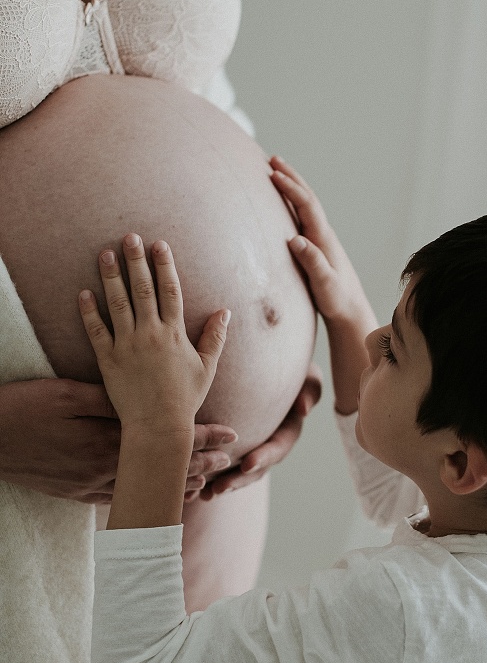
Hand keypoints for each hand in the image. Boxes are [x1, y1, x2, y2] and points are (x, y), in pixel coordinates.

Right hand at [0, 378, 239, 502]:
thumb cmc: (22, 410)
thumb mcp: (64, 395)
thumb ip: (106, 399)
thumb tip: (143, 397)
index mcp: (108, 439)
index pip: (167, 439)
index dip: (202, 437)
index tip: (230, 435)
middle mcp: (104, 467)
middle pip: (162, 468)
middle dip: (199, 465)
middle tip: (227, 463)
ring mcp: (89, 484)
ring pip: (144, 488)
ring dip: (176, 485)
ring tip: (204, 484)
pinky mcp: (76, 494)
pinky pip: (119, 499)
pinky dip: (143, 498)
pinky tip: (156, 500)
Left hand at [78, 234, 228, 436]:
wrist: (158, 426)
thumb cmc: (185, 399)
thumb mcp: (207, 367)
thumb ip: (215, 337)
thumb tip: (226, 311)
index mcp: (175, 334)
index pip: (170, 291)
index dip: (165, 265)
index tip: (159, 244)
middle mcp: (150, 335)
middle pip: (142, 289)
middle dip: (136, 260)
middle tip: (129, 236)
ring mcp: (127, 346)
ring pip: (117, 303)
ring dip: (111, 276)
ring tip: (105, 253)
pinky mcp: (108, 360)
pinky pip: (96, 331)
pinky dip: (89, 311)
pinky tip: (83, 292)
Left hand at [199, 362, 321, 498]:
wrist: (266, 368)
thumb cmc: (291, 367)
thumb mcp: (307, 375)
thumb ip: (310, 388)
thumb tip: (303, 409)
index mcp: (287, 431)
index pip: (278, 447)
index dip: (264, 457)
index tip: (247, 464)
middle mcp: (269, 445)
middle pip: (255, 468)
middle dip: (238, 480)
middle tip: (219, 488)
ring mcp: (252, 449)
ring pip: (237, 473)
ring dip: (223, 485)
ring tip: (204, 495)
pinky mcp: (233, 448)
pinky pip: (222, 466)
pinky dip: (209, 478)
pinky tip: (193, 488)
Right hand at [269, 156, 374, 326]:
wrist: (350, 310)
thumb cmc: (337, 300)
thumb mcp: (325, 284)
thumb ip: (313, 262)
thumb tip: (295, 240)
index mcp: (324, 239)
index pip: (307, 205)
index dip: (290, 188)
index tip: (272, 174)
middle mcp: (323, 234)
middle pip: (308, 198)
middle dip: (291, 177)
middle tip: (272, 159)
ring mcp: (321, 239)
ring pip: (306, 205)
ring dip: (293, 186)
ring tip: (276, 172)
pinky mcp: (317, 246)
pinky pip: (303, 217)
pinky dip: (293, 203)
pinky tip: (284, 203)